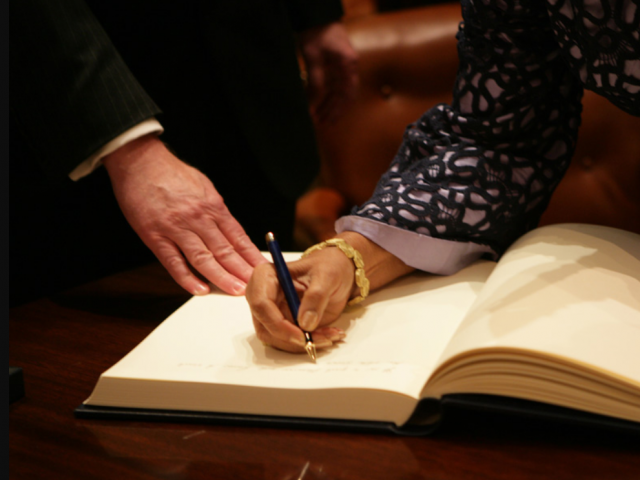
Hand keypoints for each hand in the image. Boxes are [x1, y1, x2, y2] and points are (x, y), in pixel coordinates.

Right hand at [103, 134, 268, 295]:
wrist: (140, 161)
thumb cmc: (172, 173)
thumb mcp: (204, 187)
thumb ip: (216, 211)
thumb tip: (231, 232)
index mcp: (213, 206)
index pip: (238, 237)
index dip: (251, 256)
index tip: (263, 270)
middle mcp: (198, 218)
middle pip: (225, 250)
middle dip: (242, 271)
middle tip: (255, 288)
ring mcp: (176, 228)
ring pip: (203, 258)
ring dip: (221, 277)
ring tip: (235, 291)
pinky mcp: (154, 235)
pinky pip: (173, 261)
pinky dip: (187, 277)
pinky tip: (200, 289)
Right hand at [246, 232, 413, 353]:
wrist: (348, 270)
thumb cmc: (335, 263)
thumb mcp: (327, 274)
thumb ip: (314, 296)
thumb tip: (303, 321)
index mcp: (267, 275)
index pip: (257, 302)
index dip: (274, 321)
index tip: (298, 333)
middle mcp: (267, 295)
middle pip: (265, 326)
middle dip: (292, 338)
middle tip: (319, 340)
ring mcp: (277, 311)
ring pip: (278, 338)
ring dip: (303, 343)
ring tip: (331, 336)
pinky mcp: (291, 323)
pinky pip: (294, 340)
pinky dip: (311, 343)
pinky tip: (331, 336)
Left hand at [297, 21, 358, 123]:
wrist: (318, 16)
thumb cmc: (316, 34)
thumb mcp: (313, 58)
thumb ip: (315, 82)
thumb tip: (314, 104)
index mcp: (348, 66)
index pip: (345, 95)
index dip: (336, 110)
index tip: (325, 121)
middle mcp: (351, 68)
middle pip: (346, 96)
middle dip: (334, 111)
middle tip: (322, 124)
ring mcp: (346, 67)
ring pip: (342, 92)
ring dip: (331, 105)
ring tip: (320, 117)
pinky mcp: (340, 66)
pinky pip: (337, 86)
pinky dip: (329, 96)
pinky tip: (320, 104)